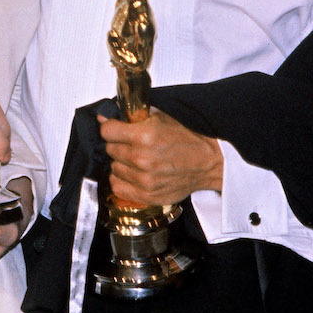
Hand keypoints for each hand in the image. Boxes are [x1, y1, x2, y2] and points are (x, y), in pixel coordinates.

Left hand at [99, 111, 222, 205]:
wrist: (208, 162)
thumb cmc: (187, 139)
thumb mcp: (161, 117)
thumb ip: (132, 116)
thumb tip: (103, 118)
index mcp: (144, 136)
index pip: (107, 131)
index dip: (111, 128)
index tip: (116, 129)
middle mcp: (142, 159)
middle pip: (110, 149)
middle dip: (119, 144)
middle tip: (133, 144)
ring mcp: (144, 180)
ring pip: (113, 168)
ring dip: (122, 163)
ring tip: (138, 159)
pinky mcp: (147, 195)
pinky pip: (117, 187)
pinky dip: (123, 180)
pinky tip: (134, 174)